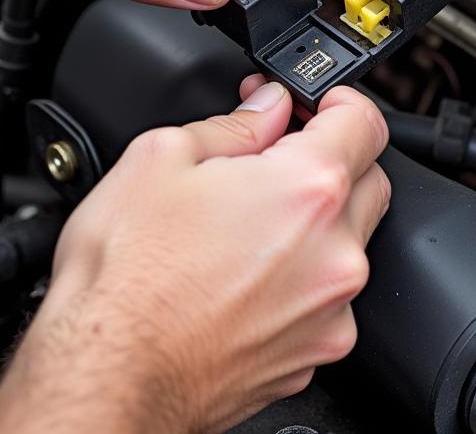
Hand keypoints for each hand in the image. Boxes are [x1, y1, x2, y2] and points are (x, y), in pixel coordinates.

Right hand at [0, 82, 390, 433]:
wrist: (106, 376)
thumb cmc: (125, 278)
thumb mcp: (161, 158)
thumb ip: (234, 124)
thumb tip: (266, 108)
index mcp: (309, 190)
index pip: (364, 120)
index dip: (336, 99)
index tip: (312, 104)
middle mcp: (336, 253)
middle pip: (369, 180)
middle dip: (332, 160)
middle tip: (276, 159)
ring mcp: (329, 311)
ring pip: (349, 244)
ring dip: (317, 224)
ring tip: (246, 225)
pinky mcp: (313, 355)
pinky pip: (325, 299)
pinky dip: (300, 280)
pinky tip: (243, 277)